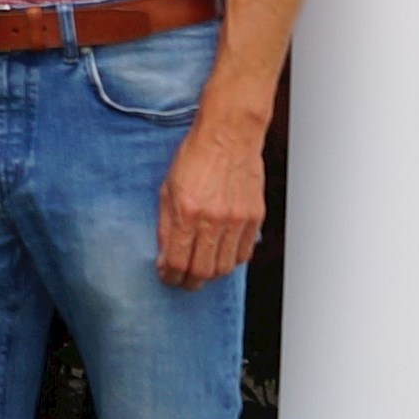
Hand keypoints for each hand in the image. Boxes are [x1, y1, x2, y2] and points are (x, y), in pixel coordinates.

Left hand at [155, 114, 266, 286]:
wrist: (228, 135)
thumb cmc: (194, 157)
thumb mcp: (167, 189)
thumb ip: (165, 225)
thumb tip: (164, 257)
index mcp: (187, 212)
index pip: (178, 262)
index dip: (170, 276)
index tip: (166, 276)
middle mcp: (214, 220)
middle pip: (203, 272)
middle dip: (189, 283)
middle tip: (183, 281)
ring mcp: (237, 220)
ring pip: (225, 267)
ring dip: (211, 275)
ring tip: (202, 270)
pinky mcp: (254, 216)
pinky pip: (244, 252)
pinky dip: (232, 260)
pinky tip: (221, 255)